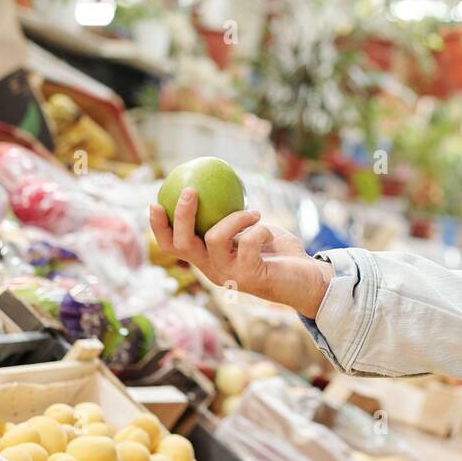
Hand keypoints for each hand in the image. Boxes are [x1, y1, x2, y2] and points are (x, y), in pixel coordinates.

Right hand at [149, 189, 331, 319]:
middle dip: (182, 215)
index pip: (172, 247)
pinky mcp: (250, 276)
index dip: (158, 227)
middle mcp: (212, 269)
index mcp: (207, 259)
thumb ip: (232, 215)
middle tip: (191, 189)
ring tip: (254, 213)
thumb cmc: (277, 250)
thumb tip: (217, 182)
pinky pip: (247, 242)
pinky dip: (258, 229)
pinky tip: (266, 229)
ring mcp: (229, 275)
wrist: (306, 278)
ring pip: (214, 238)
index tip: (155, 202)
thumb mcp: (249, 228)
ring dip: (235, 217)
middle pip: (182, 244)